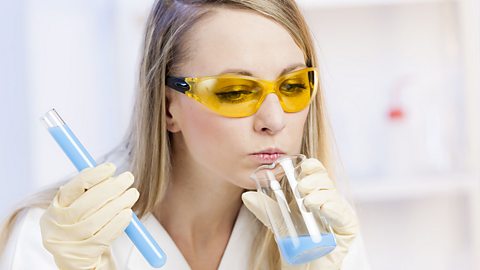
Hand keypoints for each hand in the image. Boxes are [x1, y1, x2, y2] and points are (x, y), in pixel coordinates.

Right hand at [40, 163, 138, 269]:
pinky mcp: (81, 256)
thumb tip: (109, 173)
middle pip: (88, 202)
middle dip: (112, 187)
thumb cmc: (83, 229)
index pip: (74, 187)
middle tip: (128, 178)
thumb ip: (88, 193)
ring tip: (133, 194)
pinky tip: (128, 214)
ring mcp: (67, 242)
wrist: (79, 262)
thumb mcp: (79, 210)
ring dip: (119, 203)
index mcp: (54, 209)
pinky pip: (104, 235)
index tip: (112, 168)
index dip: (94, 175)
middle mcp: (56, 226)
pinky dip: (118, 222)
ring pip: (97, 219)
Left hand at [242, 158, 358, 269]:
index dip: (311, 167)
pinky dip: (332, 209)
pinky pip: (342, 214)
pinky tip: (322, 208)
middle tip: (300, 188)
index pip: (316, 173)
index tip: (301, 167)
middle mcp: (329, 200)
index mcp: (315, 194)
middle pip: (325, 181)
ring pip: (333, 195)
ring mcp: (339, 213)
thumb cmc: (296, 245)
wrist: (305, 268)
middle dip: (313, 180)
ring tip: (307, 202)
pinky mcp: (348, 228)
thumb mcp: (279, 224)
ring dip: (320, 194)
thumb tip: (247, 196)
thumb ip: (266, 210)